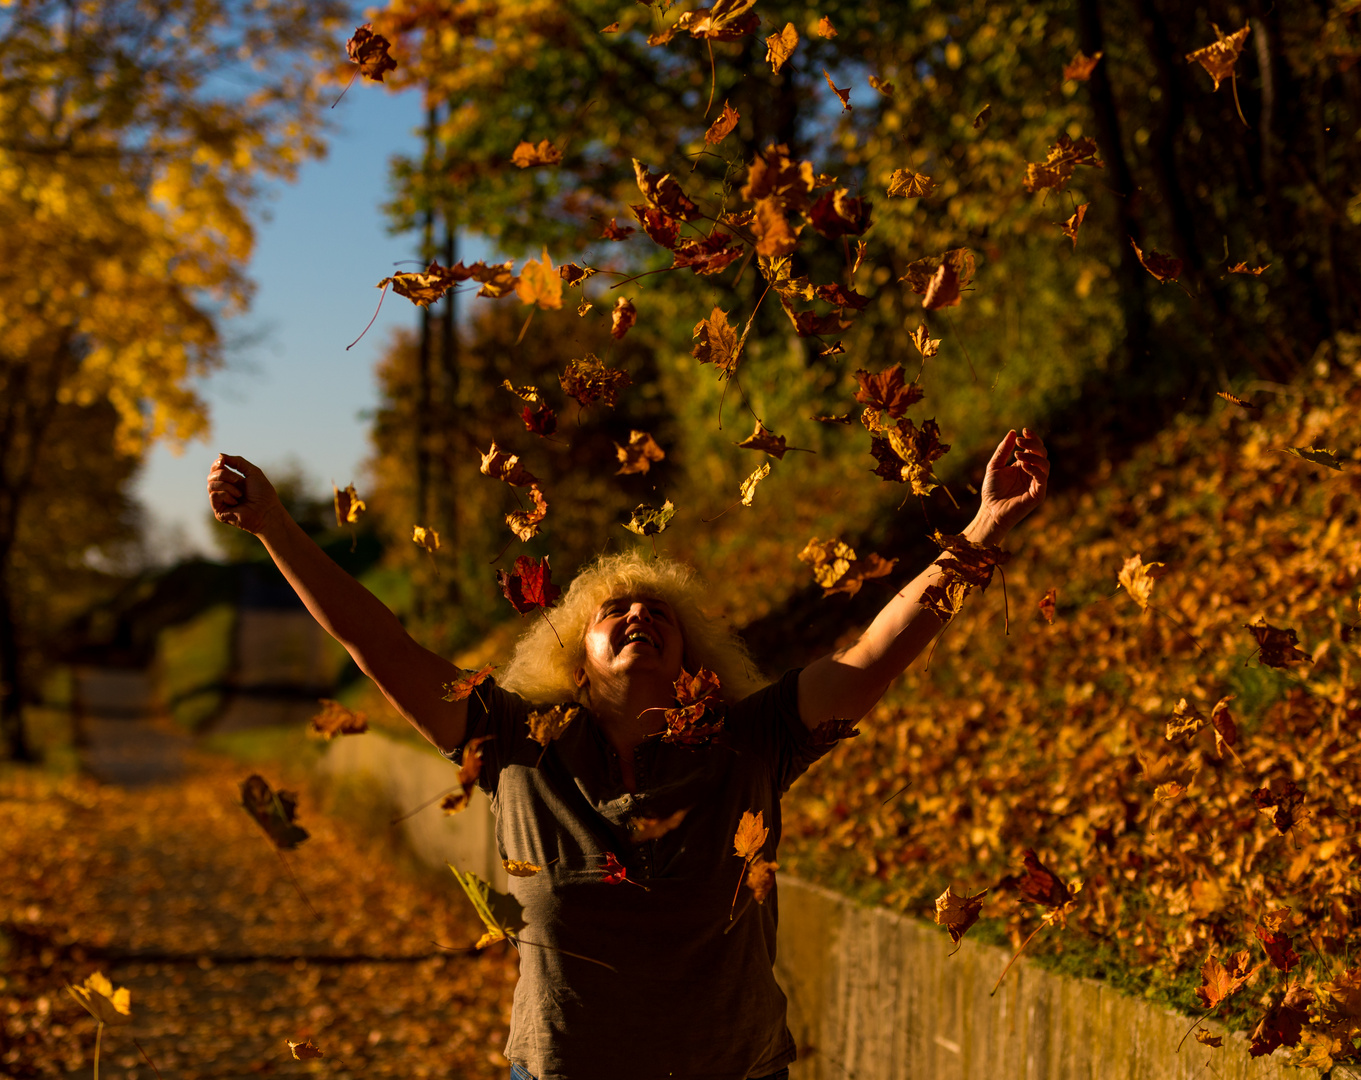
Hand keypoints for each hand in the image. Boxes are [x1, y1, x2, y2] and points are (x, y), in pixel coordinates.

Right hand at [207, 453, 283, 535]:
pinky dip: (226, 495)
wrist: (267, 511)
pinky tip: (236, 502)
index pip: (216, 470)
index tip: (222, 461)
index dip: (217, 464)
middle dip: (224, 474)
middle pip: (212, 476)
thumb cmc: (263, 493)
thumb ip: (238, 462)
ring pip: (211, 485)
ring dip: (228, 486)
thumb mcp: (252, 472)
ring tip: (240, 494)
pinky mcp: (219, 512)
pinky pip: (214, 496)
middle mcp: (224, 491)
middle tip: (238, 480)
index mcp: (232, 482)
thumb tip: (219, 455)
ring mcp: (221, 502)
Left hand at [969, 428, 1048, 545]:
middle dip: (1033, 444)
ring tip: (1017, 454)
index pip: (1034, 448)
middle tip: (1020, 441)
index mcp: (1024, 465)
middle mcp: (1033, 472)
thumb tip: (1012, 432)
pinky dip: (1034, 469)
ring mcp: (1037, 483)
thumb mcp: (994, 466)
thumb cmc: (992, 491)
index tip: (1024, 430)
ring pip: (1045, 463)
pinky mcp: (1038, 493)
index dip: (1032, 438)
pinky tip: (1023, 465)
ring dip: (1032, 456)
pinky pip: (1042, 478)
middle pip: (1042, 453)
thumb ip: (1003, 450)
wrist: (991, 511)